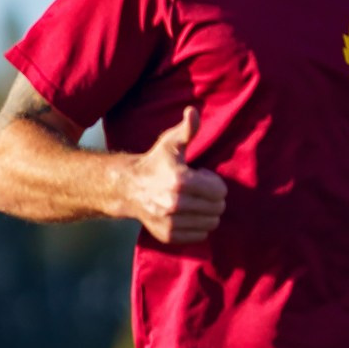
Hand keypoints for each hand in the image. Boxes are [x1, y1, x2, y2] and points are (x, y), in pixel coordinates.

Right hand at [130, 105, 227, 244]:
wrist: (129, 188)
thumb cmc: (156, 163)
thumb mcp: (171, 143)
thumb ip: (187, 129)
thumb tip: (193, 111)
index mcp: (180, 181)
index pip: (219, 190)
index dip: (213, 182)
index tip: (200, 176)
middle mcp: (175, 204)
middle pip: (217, 208)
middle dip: (213, 198)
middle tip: (198, 190)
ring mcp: (171, 223)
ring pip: (211, 223)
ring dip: (207, 213)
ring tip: (193, 201)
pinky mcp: (168, 236)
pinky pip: (200, 236)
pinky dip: (199, 226)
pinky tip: (188, 214)